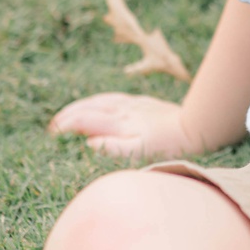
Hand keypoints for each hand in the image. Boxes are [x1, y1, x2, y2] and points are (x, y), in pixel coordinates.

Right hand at [48, 92, 194, 162]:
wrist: (196, 126)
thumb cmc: (169, 145)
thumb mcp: (141, 152)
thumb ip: (114, 147)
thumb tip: (89, 143)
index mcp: (120, 123)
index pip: (85, 120)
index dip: (67, 125)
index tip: (52, 133)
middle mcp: (123, 110)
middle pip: (89, 108)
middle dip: (69, 115)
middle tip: (53, 125)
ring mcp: (133, 105)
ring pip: (100, 101)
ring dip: (81, 106)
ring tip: (68, 113)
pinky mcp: (143, 103)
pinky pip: (114, 98)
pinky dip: (99, 100)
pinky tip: (98, 103)